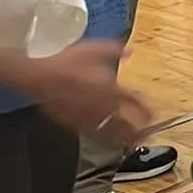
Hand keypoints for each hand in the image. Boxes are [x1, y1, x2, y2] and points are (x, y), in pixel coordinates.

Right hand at [0, 42, 154, 140]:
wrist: (40, 77)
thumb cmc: (66, 63)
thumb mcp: (95, 49)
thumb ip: (116, 51)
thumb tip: (129, 51)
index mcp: (110, 88)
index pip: (135, 102)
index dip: (146, 110)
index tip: (153, 114)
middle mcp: (102, 106)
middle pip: (127, 125)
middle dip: (140, 131)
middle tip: (148, 134)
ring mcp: (89, 117)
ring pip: (112, 134)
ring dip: (125, 139)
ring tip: (134, 143)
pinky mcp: (75, 124)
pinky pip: (95, 135)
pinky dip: (105, 139)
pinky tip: (109, 140)